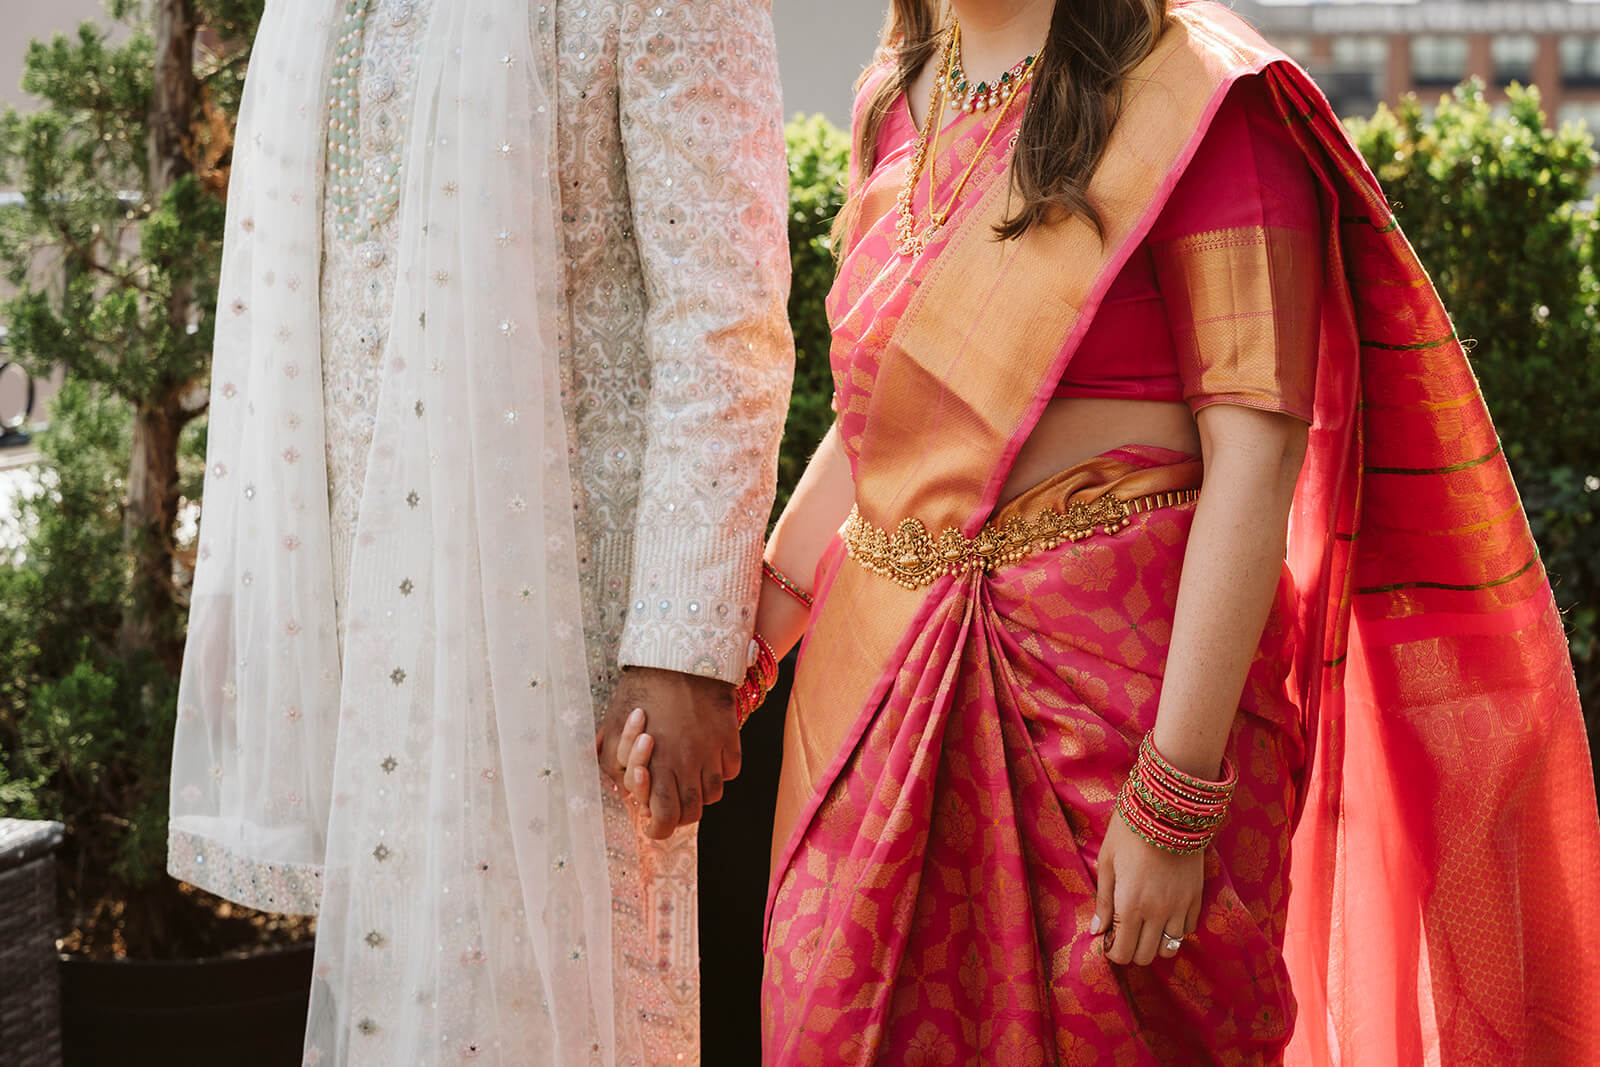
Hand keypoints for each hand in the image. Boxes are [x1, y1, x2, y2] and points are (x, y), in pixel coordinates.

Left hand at [596, 666, 739, 839]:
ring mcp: (712, 752)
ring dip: (700, 793)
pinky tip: (707, 759)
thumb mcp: (613, 729)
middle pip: (692, 812)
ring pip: (713, 794)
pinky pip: (731, 770)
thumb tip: (622, 788)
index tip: (652, 823)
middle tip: (671, 805)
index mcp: (658, 767)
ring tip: (687, 780)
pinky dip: (720, 771)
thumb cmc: (639, 693)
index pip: (664, 819)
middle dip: (679, 815)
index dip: (658, 828)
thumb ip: (612, 763)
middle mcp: (688, 765)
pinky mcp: (729, 737)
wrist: (677, 658)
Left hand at [1091, 813, 1203, 965]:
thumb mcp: (1107, 863)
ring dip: (1155, 943)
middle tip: (1125, 933)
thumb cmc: (1129, 833)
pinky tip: (1164, 914)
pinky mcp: (1196, 898)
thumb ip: (1104, 901)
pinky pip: (1187, 930)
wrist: (1168, 810)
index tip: (1109, 940)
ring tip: (1145, 926)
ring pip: (1170, 949)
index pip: (1123, 953)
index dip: (1113, 951)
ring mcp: (1180, 907)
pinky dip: (1175, 929)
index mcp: (1130, 905)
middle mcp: (1157, 913)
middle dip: (1132, 950)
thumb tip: (1096, 931)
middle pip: (1146, 956)